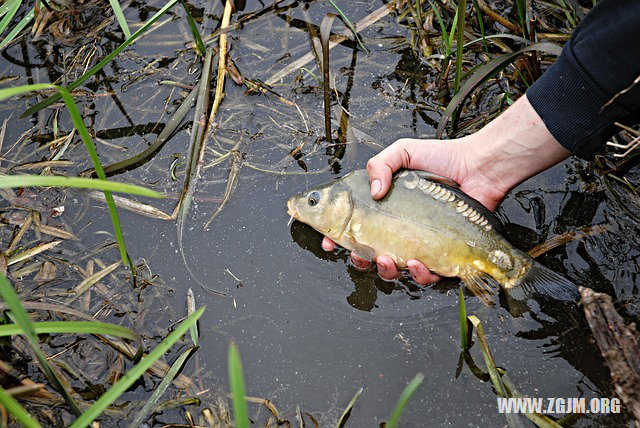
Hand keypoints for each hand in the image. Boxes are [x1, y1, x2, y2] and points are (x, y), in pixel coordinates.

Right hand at [323, 95, 570, 284]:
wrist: (479, 168)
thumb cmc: (443, 158)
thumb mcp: (404, 152)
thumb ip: (380, 164)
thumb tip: (374, 193)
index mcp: (384, 209)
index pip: (353, 227)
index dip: (338, 238)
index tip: (329, 242)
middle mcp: (399, 229)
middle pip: (369, 256)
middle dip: (359, 261)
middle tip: (359, 255)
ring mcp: (419, 244)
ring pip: (394, 270)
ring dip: (386, 271)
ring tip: (387, 260)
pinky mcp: (442, 255)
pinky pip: (426, 275)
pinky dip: (419, 274)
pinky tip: (419, 263)